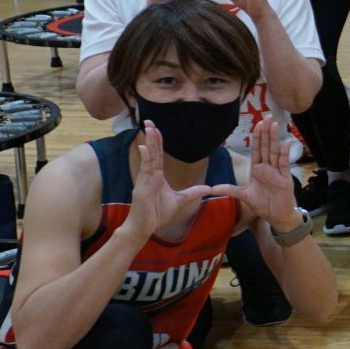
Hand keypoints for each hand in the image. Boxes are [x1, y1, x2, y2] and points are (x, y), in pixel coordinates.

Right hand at [119, 123, 235, 242]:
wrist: (144, 227)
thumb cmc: (157, 214)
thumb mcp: (180, 200)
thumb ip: (193, 193)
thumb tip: (208, 188)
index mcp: (157, 176)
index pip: (158, 155)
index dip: (158, 142)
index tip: (157, 128)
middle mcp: (150, 175)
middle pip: (152, 152)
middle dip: (151, 136)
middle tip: (149, 120)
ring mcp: (144, 181)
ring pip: (148, 158)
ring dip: (149, 143)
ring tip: (149, 128)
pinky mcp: (141, 188)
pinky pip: (144, 171)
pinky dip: (145, 159)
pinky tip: (144, 147)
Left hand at [236, 115, 301, 231]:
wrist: (277, 217)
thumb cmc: (263, 204)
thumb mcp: (244, 195)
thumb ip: (230, 190)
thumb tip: (212, 189)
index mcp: (258, 169)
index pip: (257, 150)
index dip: (257, 137)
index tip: (257, 124)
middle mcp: (268, 168)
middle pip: (266, 147)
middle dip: (266, 132)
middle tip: (267, 116)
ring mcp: (277, 172)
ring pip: (275, 152)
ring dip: (274, 138)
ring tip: (274, 124)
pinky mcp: (285, 179)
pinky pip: (284, 164)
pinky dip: (285, 153)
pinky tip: (286, 142)